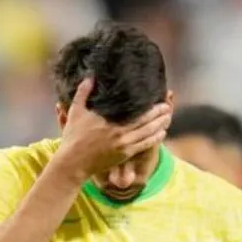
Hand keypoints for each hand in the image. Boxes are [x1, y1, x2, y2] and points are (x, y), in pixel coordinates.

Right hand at [55, 77, 170, 180]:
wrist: (72, 163)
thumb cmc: (73, 138)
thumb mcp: (75, 112)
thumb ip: (83, 94)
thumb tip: (89, 77)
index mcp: (112, 123)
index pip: (137, 113)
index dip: (150, 106)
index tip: (157, 98)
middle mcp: (121, 134)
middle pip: (146, 122)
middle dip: (159, 114)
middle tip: (167, 106)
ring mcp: (124, 146)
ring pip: (148, 134)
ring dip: (160, 126)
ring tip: (168, 118)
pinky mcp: (124, 155)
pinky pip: (144, 146)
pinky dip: (155, 138)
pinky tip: (162, 133)